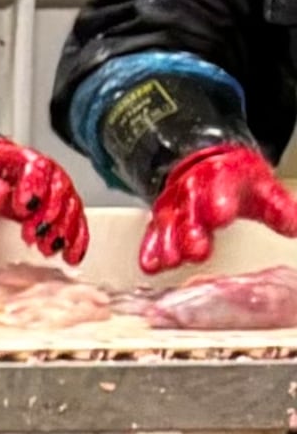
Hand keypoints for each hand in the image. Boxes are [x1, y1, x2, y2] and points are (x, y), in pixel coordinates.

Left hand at [0, 134, 92, 266]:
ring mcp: (61, 194)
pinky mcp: (64, 212)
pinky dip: (76, 242)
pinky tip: (71, 256)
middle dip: (48, 216)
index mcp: (30, 162)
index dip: (33, 189)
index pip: (37, 171)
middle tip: (34, 234)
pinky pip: (77, 226)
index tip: (23, 207)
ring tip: (47, 248)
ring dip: (62, 232)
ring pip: (71, 211)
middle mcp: (51, 176)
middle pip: (58, 194)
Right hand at [143, 139, 296, 275]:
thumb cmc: (235, 181)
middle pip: (189, 210)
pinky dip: (150, 250)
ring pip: (167, 224)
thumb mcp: (261, 187)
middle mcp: (192, 191)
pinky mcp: (161, 221)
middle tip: (197, 250)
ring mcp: (174, 206)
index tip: (220, 214)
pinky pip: (152, 235)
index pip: (218, 187)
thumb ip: (278, 208)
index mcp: (220, 176)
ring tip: (173, 261)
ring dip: (169, 244)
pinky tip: (151, 266)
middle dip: (191, 231)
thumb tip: (296, 226)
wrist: (202, 167)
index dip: (218, 200)